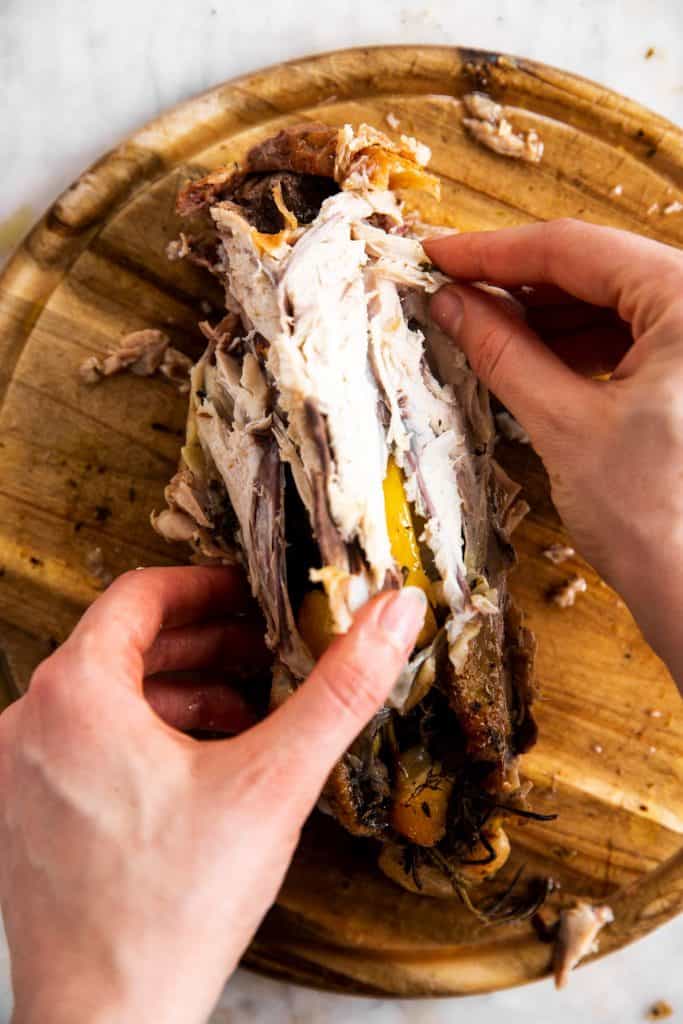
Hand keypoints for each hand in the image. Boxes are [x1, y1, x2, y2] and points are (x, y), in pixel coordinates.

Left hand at [0, 567, 424, 1023]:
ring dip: (178, 693)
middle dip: (202, 644)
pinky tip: (202, 768)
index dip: (203, 587)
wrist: (108, 1022)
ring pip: (106, 698)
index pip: (137, 596)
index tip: (250, 596)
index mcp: (75, 694)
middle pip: (122, 645)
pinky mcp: (27, 816)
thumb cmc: (173, 908)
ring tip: (246, 711)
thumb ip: (340, 690)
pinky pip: (87, 745)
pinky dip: (145, 737)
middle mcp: (31, 724)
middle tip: (262, 652)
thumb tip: (395, 614)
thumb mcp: (274, 782)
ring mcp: (20, 773)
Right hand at [425, 219, 682, 689]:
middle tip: (451, 297)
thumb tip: (451, 303)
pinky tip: (529, 361)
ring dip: (543, 318)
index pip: (576, 248)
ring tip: (480, 332)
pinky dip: (575, 348)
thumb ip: (503, 351)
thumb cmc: (657, 522)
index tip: (437, 254)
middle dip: (517, 286)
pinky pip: (630, 339)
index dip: (493, 251)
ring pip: (611, 304)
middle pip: (596, 270)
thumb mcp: (565, 424)